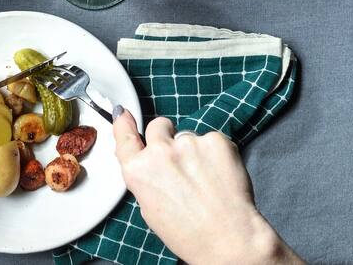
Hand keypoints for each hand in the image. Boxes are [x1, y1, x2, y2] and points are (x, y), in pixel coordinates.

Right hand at [114, 111, 295, 264]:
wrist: (229, 240)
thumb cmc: (190, 235)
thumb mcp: (151, 209)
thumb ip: (146, 178)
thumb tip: (148, 160)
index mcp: (138, 171)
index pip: (125, 136)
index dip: (124, 123)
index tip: (123, 113)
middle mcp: (159, 152)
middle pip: (158, 126)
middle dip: (166, 137)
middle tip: (180, 160)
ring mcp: (189, 143)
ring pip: (189, 136)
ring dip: (195, 151)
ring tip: (207, 181)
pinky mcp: (216, 140)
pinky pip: (212, 140)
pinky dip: (217, 155)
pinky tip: (221, 176)